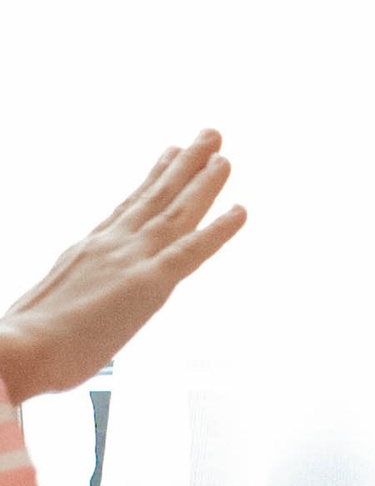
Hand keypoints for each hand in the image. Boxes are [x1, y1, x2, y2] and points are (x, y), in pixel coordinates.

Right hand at [0, 134, 245, 405]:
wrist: (20, 348)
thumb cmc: (28, 342)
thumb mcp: (50, 309)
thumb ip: (71, 301)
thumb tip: (67, 316)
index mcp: (88, 251)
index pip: (129, 208)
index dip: (154, 180)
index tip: (170, 154)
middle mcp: (111, 246)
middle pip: (155, 197)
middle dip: (185, 166)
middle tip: (209, 137)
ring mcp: (130, 260)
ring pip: (176, 212)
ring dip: (204, 181)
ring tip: (223, 153)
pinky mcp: (148, 284)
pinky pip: (192, 250)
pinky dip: (219, 230)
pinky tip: (240, 210)